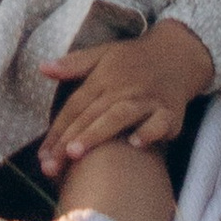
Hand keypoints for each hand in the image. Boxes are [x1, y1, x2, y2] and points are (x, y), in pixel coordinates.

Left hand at [37, 17, 212, 169]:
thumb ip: (74, 63)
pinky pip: (159, 123)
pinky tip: (135, 144)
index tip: (42, 156)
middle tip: (50, 166)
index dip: (57, 130)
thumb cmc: (134, 60)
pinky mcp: (170, 111)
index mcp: (104, 77)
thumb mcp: (103, 54)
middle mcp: (123, 88)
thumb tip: (42, 68)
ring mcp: (147, 100)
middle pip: (91, 115)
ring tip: (76, 154)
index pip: (75, 105)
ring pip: (118, 117)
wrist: (179, 53)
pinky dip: (148, 132)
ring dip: (97, 134)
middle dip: (69, 140)